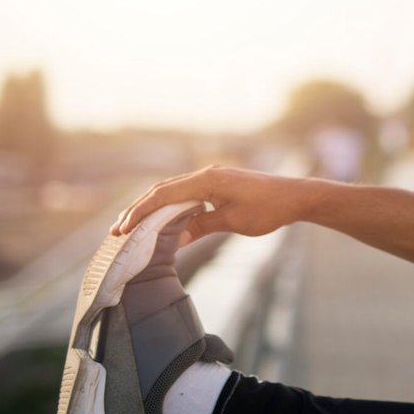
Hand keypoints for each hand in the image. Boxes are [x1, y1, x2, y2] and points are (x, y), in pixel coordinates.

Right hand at [113, 166, 306, 241]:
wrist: (296, 197)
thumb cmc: (268, 209)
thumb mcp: (233, 221)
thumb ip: (202, 227)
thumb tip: (176, 239)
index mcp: (206, 180)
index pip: (163, 195)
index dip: (140, 211)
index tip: (123, 227)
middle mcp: (206, 175)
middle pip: (162, 190)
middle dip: (139, 209)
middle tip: (118, 229)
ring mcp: (212, 178)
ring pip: (173, 191)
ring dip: (152, 207)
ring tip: (132, 224)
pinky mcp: (219, 185)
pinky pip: (187, 194)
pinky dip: (170, 206)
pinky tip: (162, 219)